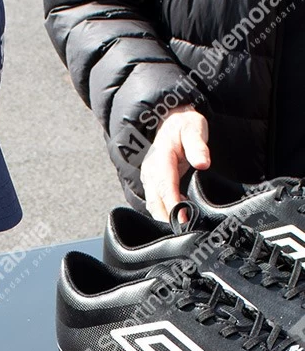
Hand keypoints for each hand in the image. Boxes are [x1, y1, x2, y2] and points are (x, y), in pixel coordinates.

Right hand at [141, 105, 210, 220]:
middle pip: (155, 200)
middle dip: (166, 217)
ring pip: (152, 203)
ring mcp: (148, 176)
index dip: (172, 204)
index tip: (182, 218)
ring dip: (164, 216)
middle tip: (183, 231)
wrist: (171, 119)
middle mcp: (150, 170)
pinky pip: (154, 200)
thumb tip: (203, 163)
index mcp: (161, 158)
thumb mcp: (195, 128)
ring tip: (182, 226)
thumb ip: (198, 146)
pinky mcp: (150, 181)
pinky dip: (164, 209)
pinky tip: (178, 213)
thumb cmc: (184, 125)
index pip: (165, 186)